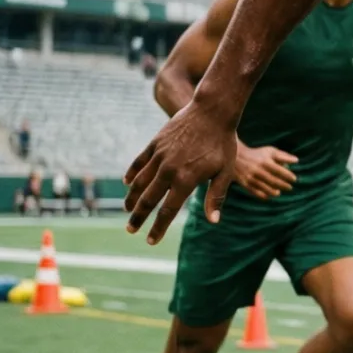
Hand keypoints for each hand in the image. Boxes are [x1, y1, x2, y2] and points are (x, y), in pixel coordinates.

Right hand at [124, 100, 237, 242]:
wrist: (212, 112)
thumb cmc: (222, 143)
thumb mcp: (225, 172)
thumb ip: (216, 196)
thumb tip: (214, 221)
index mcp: (186, 180)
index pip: (168, 211)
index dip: (158, 228)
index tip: (151, 241)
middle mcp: (168, 170)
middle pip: (148, 200)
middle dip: (138, 217)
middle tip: (131, 230)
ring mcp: (159, 156)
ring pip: (140, 182)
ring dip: (132, 198)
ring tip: (128, 210)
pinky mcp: (155, 144)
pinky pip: (139, 162)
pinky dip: (132, 174)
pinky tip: (127, 183)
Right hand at [234, 144, 297, 199]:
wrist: (236, 157)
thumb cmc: (258, 154)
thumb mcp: (270, 151)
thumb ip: (284, 156)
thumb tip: (297, 161)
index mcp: (265, 161)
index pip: (280, 171)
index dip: (288, 176)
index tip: (294, 179)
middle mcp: (258, 170)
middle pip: (274, 181)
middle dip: (284, 185)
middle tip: (290, 187)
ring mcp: (251, 178)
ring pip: (265, 188)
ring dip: (274, 192)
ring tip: (279, 192)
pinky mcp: (245, 184)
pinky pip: (256, 193)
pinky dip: (264, 196)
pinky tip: (269, 195)